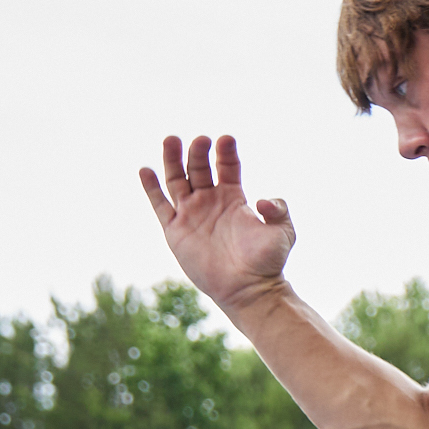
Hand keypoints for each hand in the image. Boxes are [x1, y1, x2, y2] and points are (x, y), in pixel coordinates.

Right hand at [138, 134, 294, 313]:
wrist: (248, 289)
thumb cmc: (268, 262)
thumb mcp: (283, 232)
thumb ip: (279, 211)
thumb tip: (263, 200)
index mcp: (234, 198)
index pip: (227, 166)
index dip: (226, 152)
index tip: (226, 139)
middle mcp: (210, 201)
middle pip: (199, 168)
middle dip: (198, 152)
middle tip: (201, 140)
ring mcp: (191, 214)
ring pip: (177, 180)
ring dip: (173, 159)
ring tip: (171, 140)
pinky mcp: (175, 231)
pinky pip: (160, 205)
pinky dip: (151, 187)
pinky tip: (145, 169)